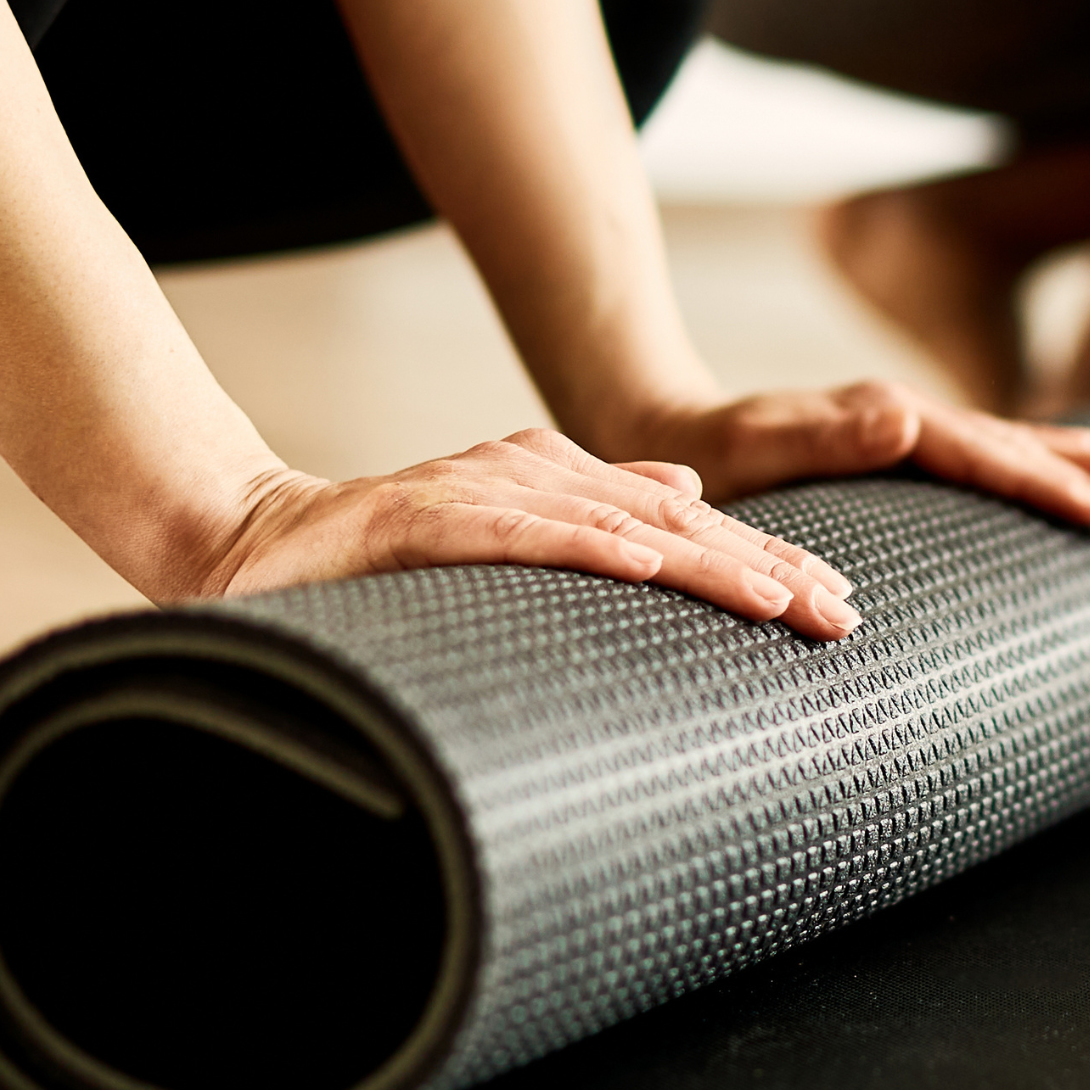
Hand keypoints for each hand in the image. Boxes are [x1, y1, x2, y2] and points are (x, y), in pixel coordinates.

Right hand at [198, 429, 864, 639]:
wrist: (248, 539)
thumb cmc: (389, 560)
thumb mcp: (510, 538)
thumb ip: (594, 515)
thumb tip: (684, 494)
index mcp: (560, 481)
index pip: (688, 525)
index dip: (768, 561)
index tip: (840, 607)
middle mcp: (532, 473)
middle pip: (674, 522)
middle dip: (764, 567)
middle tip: (841, 616)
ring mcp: (477, 490)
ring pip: (615, 526)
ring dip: (701, 563)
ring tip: (775, 600)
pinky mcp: (419, 517)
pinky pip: (516, 533)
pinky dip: (583, 547)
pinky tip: (645, 565)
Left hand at [601, 382, 1089, 527]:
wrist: (662, 428)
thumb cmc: (702, 457)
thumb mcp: (753, 450)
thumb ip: (826, 436)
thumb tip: (907, 416)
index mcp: (884, 420)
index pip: (984, 456)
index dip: (1047, 483)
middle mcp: (902, 415)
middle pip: (1012, 445)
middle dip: (1083, 475)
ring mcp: (902, 425)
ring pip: (1007, 443)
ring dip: (1072, 462)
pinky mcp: (895, 441)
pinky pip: (983, 451)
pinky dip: (1032, 455)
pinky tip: (1063, 461)